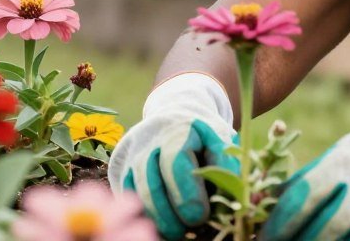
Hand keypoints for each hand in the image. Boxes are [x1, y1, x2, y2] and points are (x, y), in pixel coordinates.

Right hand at [109, 73, 238, 240]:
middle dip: (171, 214)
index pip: (176, 163)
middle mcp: (147, 143)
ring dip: (157, 220)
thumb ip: (226, 166)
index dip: (187, 194)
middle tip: (192, 228)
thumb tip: (228, 202)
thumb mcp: (220, 140)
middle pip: (151, 185)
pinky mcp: (121, 175)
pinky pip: (128, 202)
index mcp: (177, 130)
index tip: (201, 216)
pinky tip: (164, 227)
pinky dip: (145, 217)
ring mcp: (130, 159)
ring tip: (179, 232)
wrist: (172, 120)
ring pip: (136, 197)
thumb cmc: (201, 136)